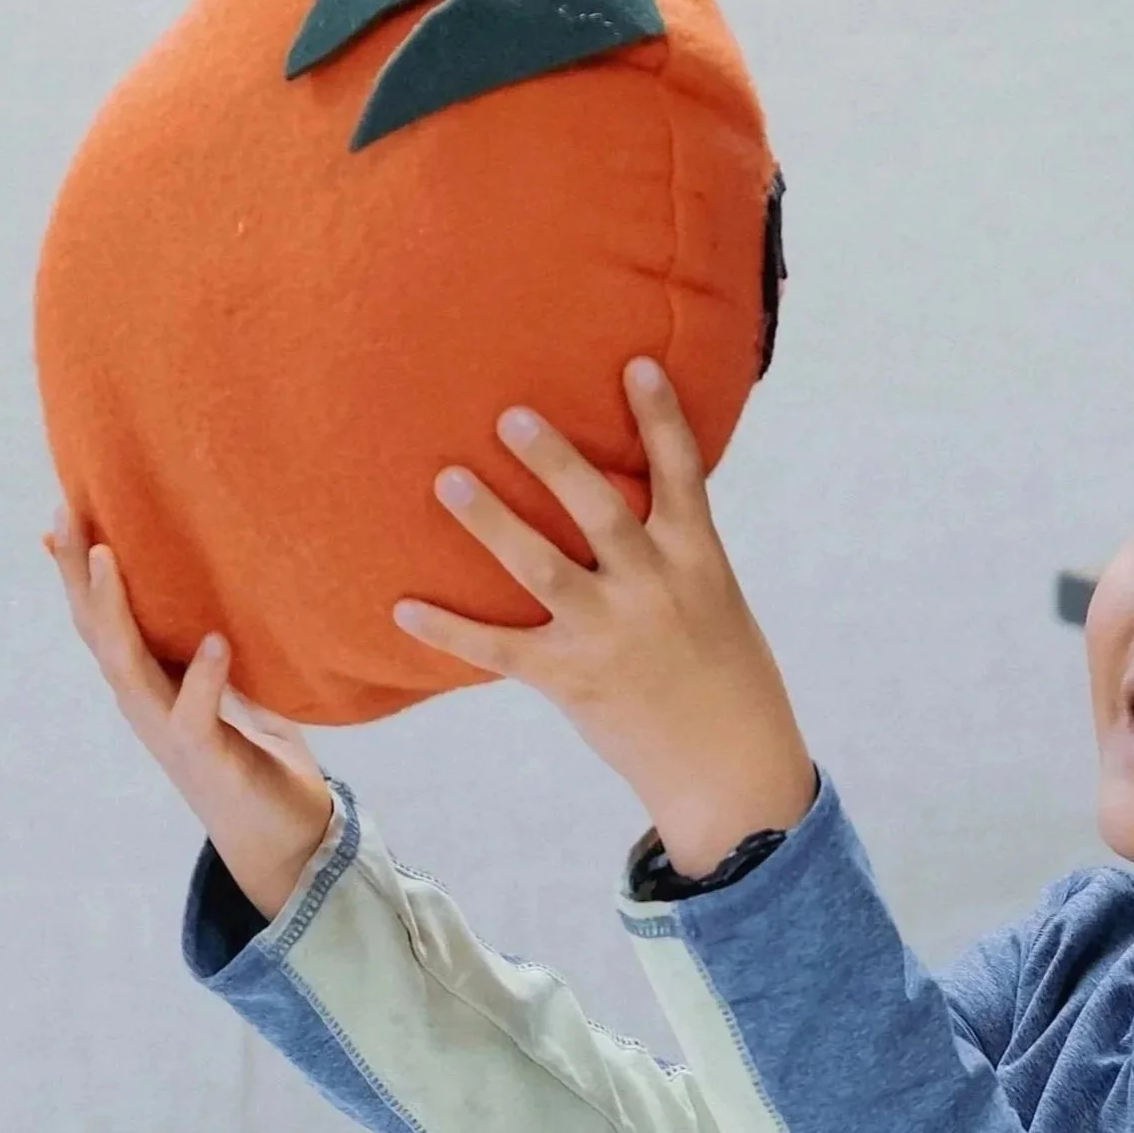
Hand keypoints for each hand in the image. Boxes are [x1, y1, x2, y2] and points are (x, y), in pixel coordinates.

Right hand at [44, 507, 335, 922]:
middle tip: (68, 512)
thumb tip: (231, 598)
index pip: (106, 620)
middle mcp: (150, 707)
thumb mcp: (243, 695)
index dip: (82, 571)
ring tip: (110, 556)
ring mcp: (173, 734)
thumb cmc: (265, 763)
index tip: (66, 512)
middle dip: (81, 573)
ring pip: (129, 667)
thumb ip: (226, 654)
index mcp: (154, 687)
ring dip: (116, 611)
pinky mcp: (212, 760)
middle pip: (100, 631)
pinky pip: (199, 715)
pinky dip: (208, 678)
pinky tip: (219, 642)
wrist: (290, 840)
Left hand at [393, 357, 816, 875]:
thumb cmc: (728, 679)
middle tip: (510, 416)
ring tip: (448, 481)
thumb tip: (630, 506)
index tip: (636, 364)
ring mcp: (609, 633)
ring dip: (490, 521)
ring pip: (539, 566)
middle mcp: (653, 588)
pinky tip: (404, 609)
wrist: (729, 768)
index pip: (681, 474)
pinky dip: (448, 630)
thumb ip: (673, 555)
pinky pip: (499, 648)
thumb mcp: (717, 604)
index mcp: (697, 560)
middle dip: (554, 460)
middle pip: (598, 508)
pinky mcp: (571, 679)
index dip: (660, 417)